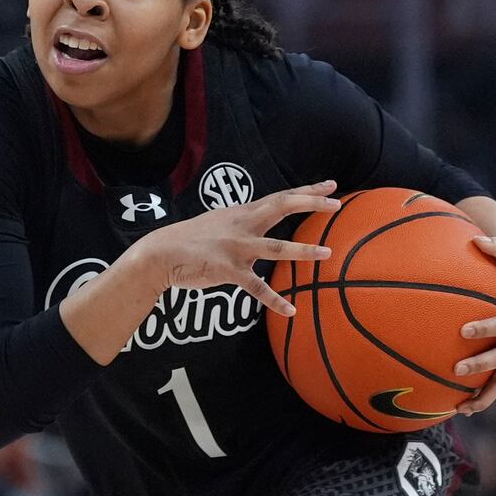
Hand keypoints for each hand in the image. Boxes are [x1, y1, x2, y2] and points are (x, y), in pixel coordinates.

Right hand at [137, 180, 340, 317]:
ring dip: (302, 250)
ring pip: (275, 247)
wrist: (160, 254)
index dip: (306, 192)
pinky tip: (291, 310)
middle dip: (310, 204)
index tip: (330, 186)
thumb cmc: (190, 240)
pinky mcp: (228, 270)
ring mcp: (236, 248)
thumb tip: (261, 220)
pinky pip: (256, 287)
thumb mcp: (219, 222)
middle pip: (281, 208)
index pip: (280, 198)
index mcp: (242, 214)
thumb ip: (242, 222)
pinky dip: (275, 300)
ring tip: (326, 253)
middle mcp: (242, 226)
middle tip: (336, 204)